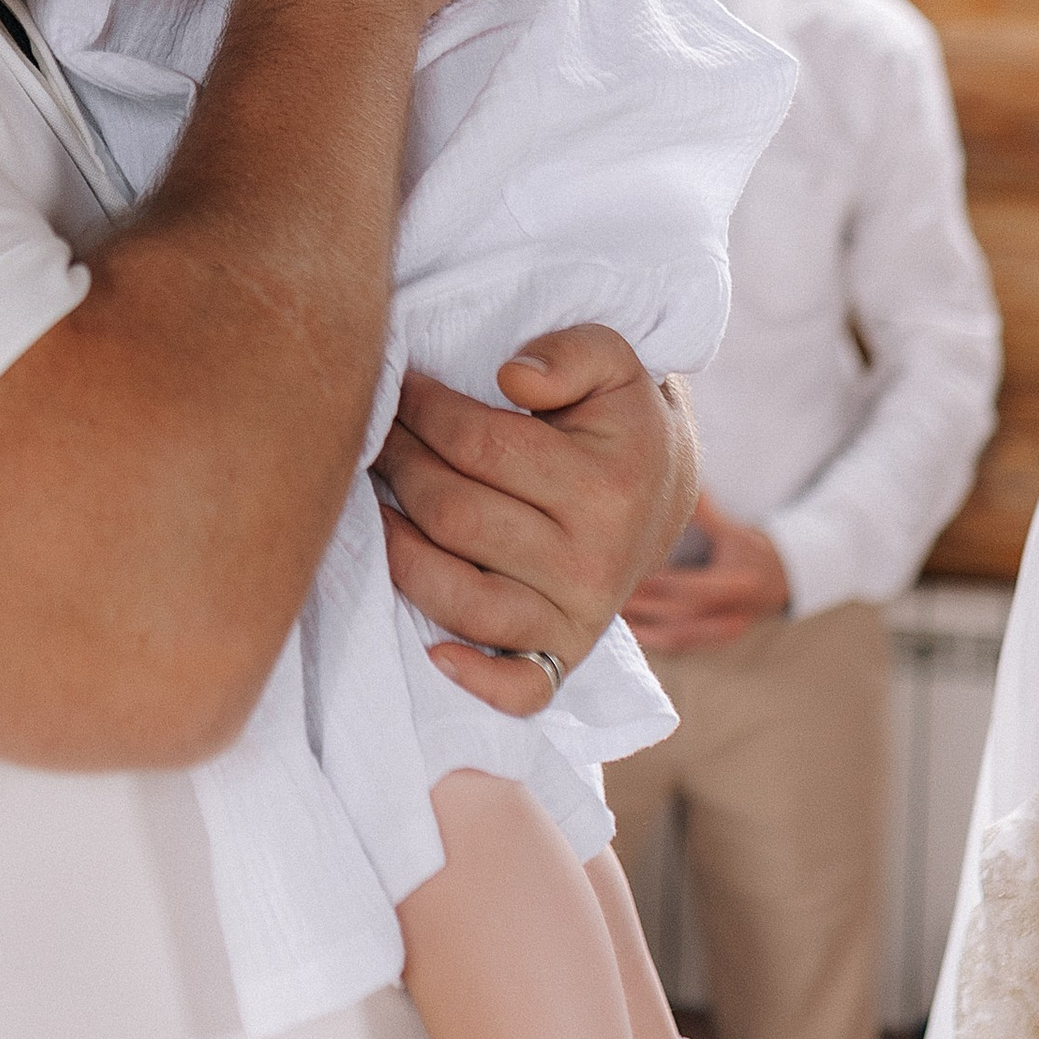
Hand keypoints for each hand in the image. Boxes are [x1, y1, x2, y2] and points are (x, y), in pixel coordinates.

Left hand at [379, 332, 698, 700]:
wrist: (663, 490)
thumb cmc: (620, 419)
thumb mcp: (615, 362)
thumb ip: (573, 351)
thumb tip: (514, 377)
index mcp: (608, 483)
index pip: (479, 444)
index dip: (422, 409)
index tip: (398, 384)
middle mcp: (594, 559)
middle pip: (455, 515)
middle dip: (399, 464)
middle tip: (374, 434)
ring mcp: (578, 614)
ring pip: (463, 598)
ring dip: (399, 551)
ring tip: (374, 505)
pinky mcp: (566, 653)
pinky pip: (519, 687)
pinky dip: (474, 677)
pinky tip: (433, 648)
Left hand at [620, 489, 789, 656]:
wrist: (783, 585)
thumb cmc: (756, 555)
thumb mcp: (735, 533)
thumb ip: (707, 515)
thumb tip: (688, 484)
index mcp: (738, 585)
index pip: (689, 588)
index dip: (654, 582)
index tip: (623, 572)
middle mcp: (732, 614)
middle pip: (677, 615)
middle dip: (639, 604)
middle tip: (602, 591)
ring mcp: (725, 633)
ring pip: (675, 637)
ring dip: (640, 626)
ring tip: (608, 612)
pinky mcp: (715, 643)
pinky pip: (679, 646)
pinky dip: (651, 639)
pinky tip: (628, 628)